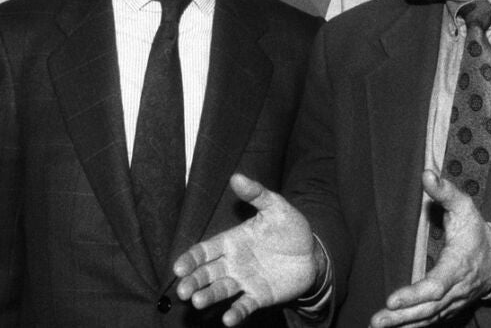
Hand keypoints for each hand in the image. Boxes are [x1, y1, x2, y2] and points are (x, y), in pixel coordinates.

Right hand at [173, 173, 320, 326]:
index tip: (178, 267)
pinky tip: (228, 319)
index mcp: (231, 241)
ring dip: (208, 296)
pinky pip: (244, 305)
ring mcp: (245, 280)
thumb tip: (236, 176)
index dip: (190, 259)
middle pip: (206, 273)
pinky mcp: (259, 296)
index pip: (204, 251)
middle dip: (193, 281)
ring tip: (198, 302)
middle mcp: (233, 263)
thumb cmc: (289, 228)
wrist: (312, 253)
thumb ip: (256, 194)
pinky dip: (236, 312)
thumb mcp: (275, 207)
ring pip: (221, 289)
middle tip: (182, 290)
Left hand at [369, 170, 490, 327]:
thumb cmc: (476, 230)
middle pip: (428, 308)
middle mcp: (455, 289)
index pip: (436, 285)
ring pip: (427, 318)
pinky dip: (411, 327)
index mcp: (457, 265)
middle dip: (402, 316)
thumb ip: (445, 191)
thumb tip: (426, 173)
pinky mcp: (448, 308)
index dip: (415, 294)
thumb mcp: (465, 206)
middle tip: (377, 320)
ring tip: (377, 326)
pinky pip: (429, 321)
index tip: (393, 299)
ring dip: (402, 325)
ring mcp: (453, 302)